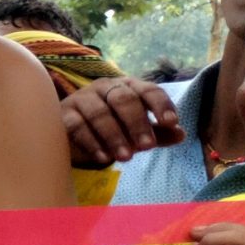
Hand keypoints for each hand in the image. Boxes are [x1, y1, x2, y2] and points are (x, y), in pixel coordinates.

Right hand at [62, 76, 182, 167]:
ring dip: (114, 136)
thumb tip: (181, 134)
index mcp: (129, 87)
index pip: (148, 90)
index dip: (161, 105)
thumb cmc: (112, 128)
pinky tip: (103, 158)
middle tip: (147, 147)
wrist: (72, 132)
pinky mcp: (64, 113)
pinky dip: (91, 143)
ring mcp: (82, 98)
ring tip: (126, 157)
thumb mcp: (137, 131)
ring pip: (99, 113)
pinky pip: (78, 126)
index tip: (171, 122)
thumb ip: (158, 133)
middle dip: (137, 123)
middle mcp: (106, 87)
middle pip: (123, 99)